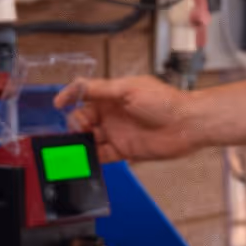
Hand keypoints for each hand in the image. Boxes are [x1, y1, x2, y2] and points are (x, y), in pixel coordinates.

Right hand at [68, 75, 200, 160]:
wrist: (187, 125)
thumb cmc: (165, 101)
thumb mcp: (130, 89)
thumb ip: (101, 89)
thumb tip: (76, 87)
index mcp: (113, 94)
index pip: (84, 93)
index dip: (69, 97)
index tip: (58, 104)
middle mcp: (113, 113)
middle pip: (83, 118)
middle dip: (75, 124)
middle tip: (78, 130)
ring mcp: (118, 132)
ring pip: (90, 138)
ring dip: (80, 142)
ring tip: (76, 147)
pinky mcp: (124, 150)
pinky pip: (102, 155)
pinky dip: (91, 158)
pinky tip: (85, 158)